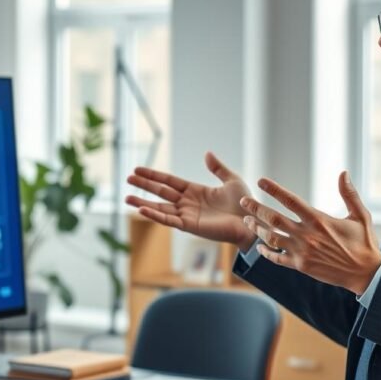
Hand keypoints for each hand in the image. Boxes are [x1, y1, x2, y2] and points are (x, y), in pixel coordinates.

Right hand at [125, 152, 255, 248]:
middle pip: (161, 192)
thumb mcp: (231, 180)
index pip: (169, 181)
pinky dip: (155, 215)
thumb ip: (218, 168)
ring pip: (161, 207)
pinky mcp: (190, 226)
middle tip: (127, 178)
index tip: (138, 169)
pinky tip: (142, 210)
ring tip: (127, 197)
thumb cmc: (245, 204)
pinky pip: (169, 220)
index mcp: (195, 191)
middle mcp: (188, 203)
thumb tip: (207, 153)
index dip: (154, 175)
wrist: (252, 222)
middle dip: (144, 185)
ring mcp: (187, 215)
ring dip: (143, 202)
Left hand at [239, 171, 380, 294]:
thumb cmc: (364, 242)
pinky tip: (259, 247)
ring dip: (257, 229)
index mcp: (318, 220)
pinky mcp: (301, 266)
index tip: (261, 181)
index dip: (274, 190)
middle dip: (256, 208)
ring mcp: (302, 252)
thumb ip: (349, 194)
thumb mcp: (360, 216)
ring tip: (246, 221)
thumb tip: (344, 173)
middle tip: (243, 201)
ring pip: (272, 238)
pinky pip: (278, 258)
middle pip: (274, 219)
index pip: (291, 201)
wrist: (365, 273)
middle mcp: (307, 235)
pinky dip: (266, 253)